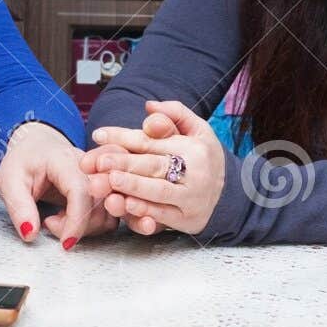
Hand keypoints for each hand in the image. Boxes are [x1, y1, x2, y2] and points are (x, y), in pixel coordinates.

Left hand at [0, 121, 117, 248]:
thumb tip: (30, 234)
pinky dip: (92, 225)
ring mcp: (99, 178)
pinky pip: (109, 215)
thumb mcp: (10, 181)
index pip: (81, 192)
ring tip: (56, 220)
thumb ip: (19, 207)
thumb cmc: (24, 161)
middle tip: (49, 223)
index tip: (64, 242)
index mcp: (65, 160)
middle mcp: (90, 167)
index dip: (76, 222)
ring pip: (108, 212)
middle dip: (79, 226)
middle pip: (99, 204)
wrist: (37, 146)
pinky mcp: (102, 190)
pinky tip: (69, 218)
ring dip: (85, 227)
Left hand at [82, 100, 224, 235]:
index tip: (98, 135)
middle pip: (153, 165)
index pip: (151, 140)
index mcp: (193, 147)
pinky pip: (164, 215)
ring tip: (111, 180)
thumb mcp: (197, 129)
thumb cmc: (201, 156)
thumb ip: (175, 113)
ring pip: (159, 191)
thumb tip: (150, 107)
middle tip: (100, 161)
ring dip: (133, 186)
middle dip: (125, 163)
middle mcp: (195, 172)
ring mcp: (193, 198)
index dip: (123, 137)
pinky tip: (127, 205)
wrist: (228, 193)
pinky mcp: (190, 220)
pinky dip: (145, 211)